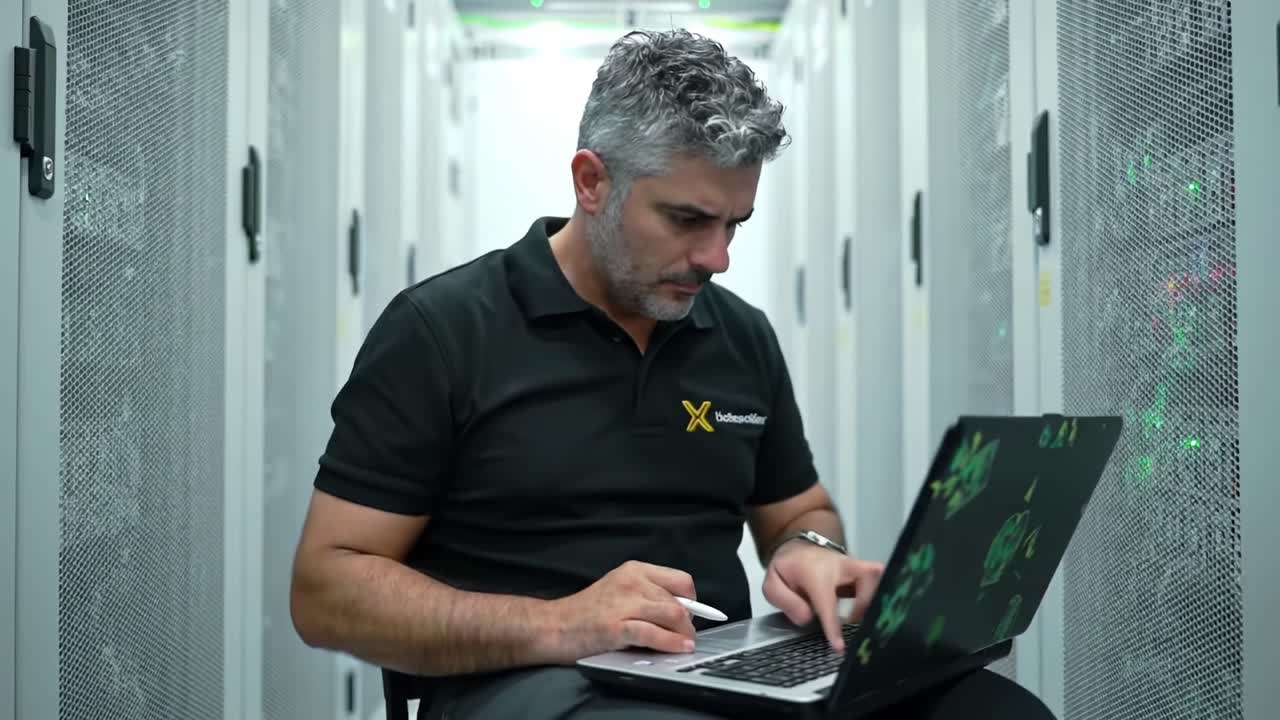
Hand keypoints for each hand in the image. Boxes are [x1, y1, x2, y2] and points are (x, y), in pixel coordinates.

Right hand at [544, 560, 698, 662]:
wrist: (552, 626)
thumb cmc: (586, 613)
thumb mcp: (619, 591)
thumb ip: (648, 594)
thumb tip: (682, 612)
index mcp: (634, 570)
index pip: (680, 580)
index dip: (691, 600)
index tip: (691, 614)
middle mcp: (631, 582)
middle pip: (679, 602)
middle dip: (689, 623)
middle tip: (687, 636)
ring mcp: (623, 604)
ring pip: (672, 615)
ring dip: (684, 634)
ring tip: (686, 644)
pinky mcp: (616, 627)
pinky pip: (653, 633)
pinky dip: (671, 643)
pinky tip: (678, 648)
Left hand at [763, 541, 884, 652]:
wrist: (799, 549)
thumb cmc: (788, 570)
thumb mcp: (773, 585)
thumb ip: (786, 602)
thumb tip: (809, 618)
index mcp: (815, 572)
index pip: (827, 600)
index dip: (833, 625)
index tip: (839, 647)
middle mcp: (840, 565)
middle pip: (867, 577)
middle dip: (867, 604)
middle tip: (856, 627)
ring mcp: (855, 566)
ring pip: (878, 576)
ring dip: (877, 601)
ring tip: (865, 623)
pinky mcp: (864, 570)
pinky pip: (881, 580)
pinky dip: (880, 597)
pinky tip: (873, 615)